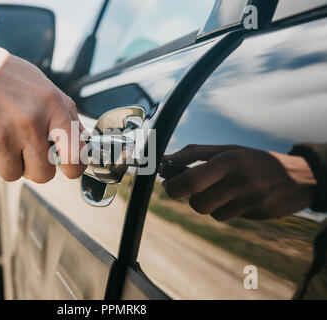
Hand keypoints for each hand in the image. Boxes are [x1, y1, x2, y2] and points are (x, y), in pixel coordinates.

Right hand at [0, 40, 85, 182]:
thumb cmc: (1, 73)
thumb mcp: (41, 84)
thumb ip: (64, 112)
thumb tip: (81, 138)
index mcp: (52, 107)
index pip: (76, 154)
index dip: (74, 168)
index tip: (69, 169)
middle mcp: (31, 124)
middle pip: (43, 175)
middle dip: (34, 167)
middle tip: (25, 151)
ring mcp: (4, 137)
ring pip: (13, 174)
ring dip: (6, 160)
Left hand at [162, 145, 316, 220]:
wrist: (299, 175)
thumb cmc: (253, 160)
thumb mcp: (227, 150)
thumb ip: (194, 154)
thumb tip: (164, 161)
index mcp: (229, 161)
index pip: (191, 180)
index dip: (173, 187)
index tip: (168, 186)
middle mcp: (240, 181)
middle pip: (198, 204)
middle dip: (192, 198)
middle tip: (198, 189)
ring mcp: (251, 200)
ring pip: (213, 214)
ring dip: (212, 205)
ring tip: (226, 191)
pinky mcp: (260, 214)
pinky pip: (231, 218)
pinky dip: (229, 210)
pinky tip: (241, 199)